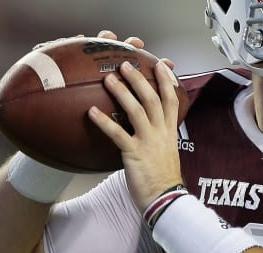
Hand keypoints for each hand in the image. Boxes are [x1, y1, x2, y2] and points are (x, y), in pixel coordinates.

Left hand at [87, 37, 182, 210]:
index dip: (167, 80)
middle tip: (126, 64)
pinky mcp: (134, 153)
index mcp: (169, 130)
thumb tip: (150, 124)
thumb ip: (160, 134)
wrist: (165, 197)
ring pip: (137, 110)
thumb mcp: (167, 150)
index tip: (161, 64)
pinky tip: (91, 112)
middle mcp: (161, 132)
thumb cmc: (163, 176)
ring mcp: (148, 141)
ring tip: (108, 79)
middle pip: (152, 98)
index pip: (171, 99)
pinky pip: (118, 134)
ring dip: (122, 92)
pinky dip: (104, 121)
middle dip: (139, 79)